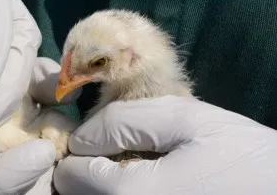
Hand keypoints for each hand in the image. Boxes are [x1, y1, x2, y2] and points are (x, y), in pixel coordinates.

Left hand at [54, 96, 276, 194]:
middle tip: (115, 146)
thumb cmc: (239, 156)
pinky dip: (119, 189)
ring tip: (132, 160)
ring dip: (100, 182)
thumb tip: (82, 136)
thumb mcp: (185, 121)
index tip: (100, 134)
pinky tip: (148, 175)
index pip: (70, 174)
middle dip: (87, 166)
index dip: (79, 147)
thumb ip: (123, 123)